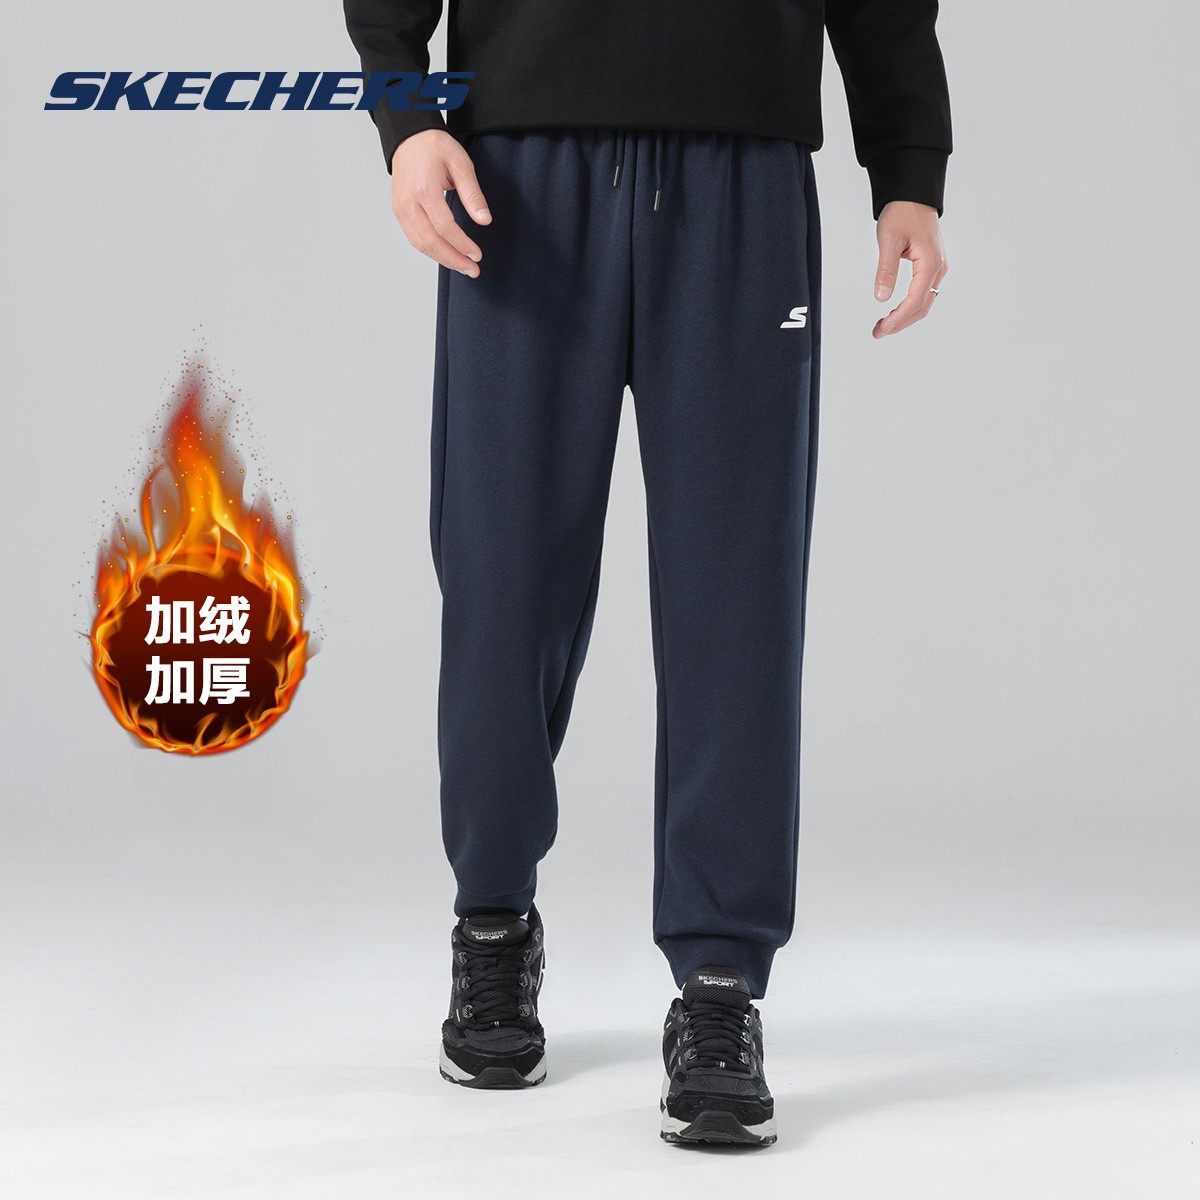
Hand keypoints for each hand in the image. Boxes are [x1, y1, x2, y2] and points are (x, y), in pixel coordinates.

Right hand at [390, 129, 491, 276]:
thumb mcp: (461, 164)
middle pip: (430, 242)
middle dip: (453, 260)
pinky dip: (430, 250)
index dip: (462, 245)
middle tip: (472, 269)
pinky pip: (413, 237)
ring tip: (462, 266)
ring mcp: (400, 208)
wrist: (410, 137)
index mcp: (424, 189)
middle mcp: (408, 202)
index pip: (444, 227)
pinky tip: (446, 254)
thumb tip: (484, 220)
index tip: (477, 255)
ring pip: (420, 244)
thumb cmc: (434, 147)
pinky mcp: (399, 211)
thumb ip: (473, 194)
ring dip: (442, 259)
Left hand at [872, 201, 948, 338]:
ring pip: (924, 302)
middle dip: (900, 323)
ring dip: (905, 317)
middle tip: (878, 332)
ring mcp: (937, 268)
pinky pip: (923, 293)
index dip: (898, 319)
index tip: (882, 329)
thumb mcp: (889, 239)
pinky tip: (894, 310)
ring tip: (883, 325)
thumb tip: (881, 297)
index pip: (915, 300)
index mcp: (930, 262)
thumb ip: (886, 270)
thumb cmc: (902, 212)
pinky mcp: (932, 266)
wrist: (913, 195)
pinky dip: (909, 306)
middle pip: (922, 307)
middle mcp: (938, 268)